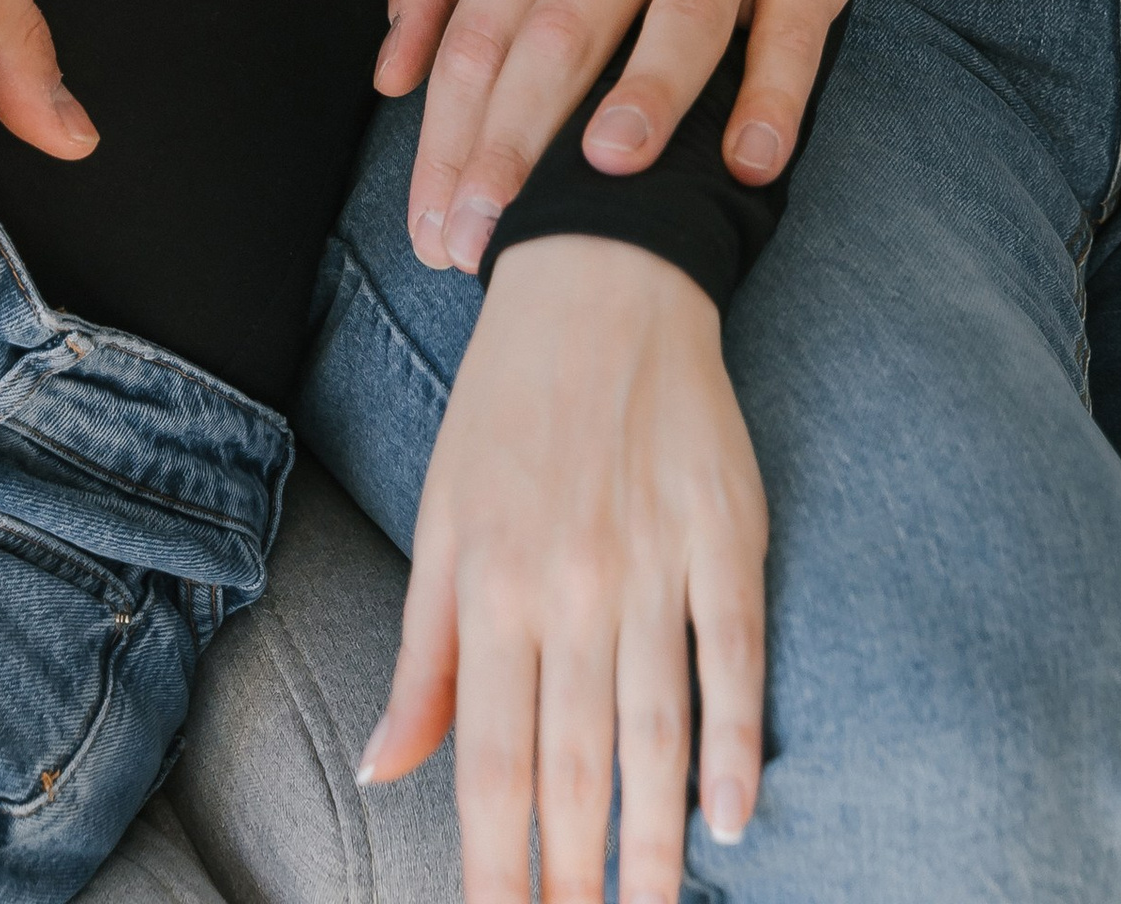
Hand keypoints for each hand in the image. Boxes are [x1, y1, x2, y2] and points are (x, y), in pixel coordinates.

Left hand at [361, 238, 765, 903]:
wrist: (603, 278)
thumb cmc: (506, 404)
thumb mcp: (440, 517)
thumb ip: (424, 653)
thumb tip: (383, 768)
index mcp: (489, 585)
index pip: (489, 766)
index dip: (494, 869)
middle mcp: (569, 587)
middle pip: (575, 770)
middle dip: (575, 882)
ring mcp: (653, 563)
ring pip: (656, 735)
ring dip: (654, 845)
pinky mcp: (727, 535)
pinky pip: (736, 660)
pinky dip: (737, 744)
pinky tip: (732, 818)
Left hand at [378, 0, 894, 271]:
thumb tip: (389, 76)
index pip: (482, 29)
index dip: (447, 134)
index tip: (432, 226)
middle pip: (560, 34)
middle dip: (513, 143)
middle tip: (486, 243)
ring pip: (679, 20)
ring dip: (643, 96)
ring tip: (606, 175)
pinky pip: (792, 29)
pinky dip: (773, 96)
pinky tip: (750, 161)